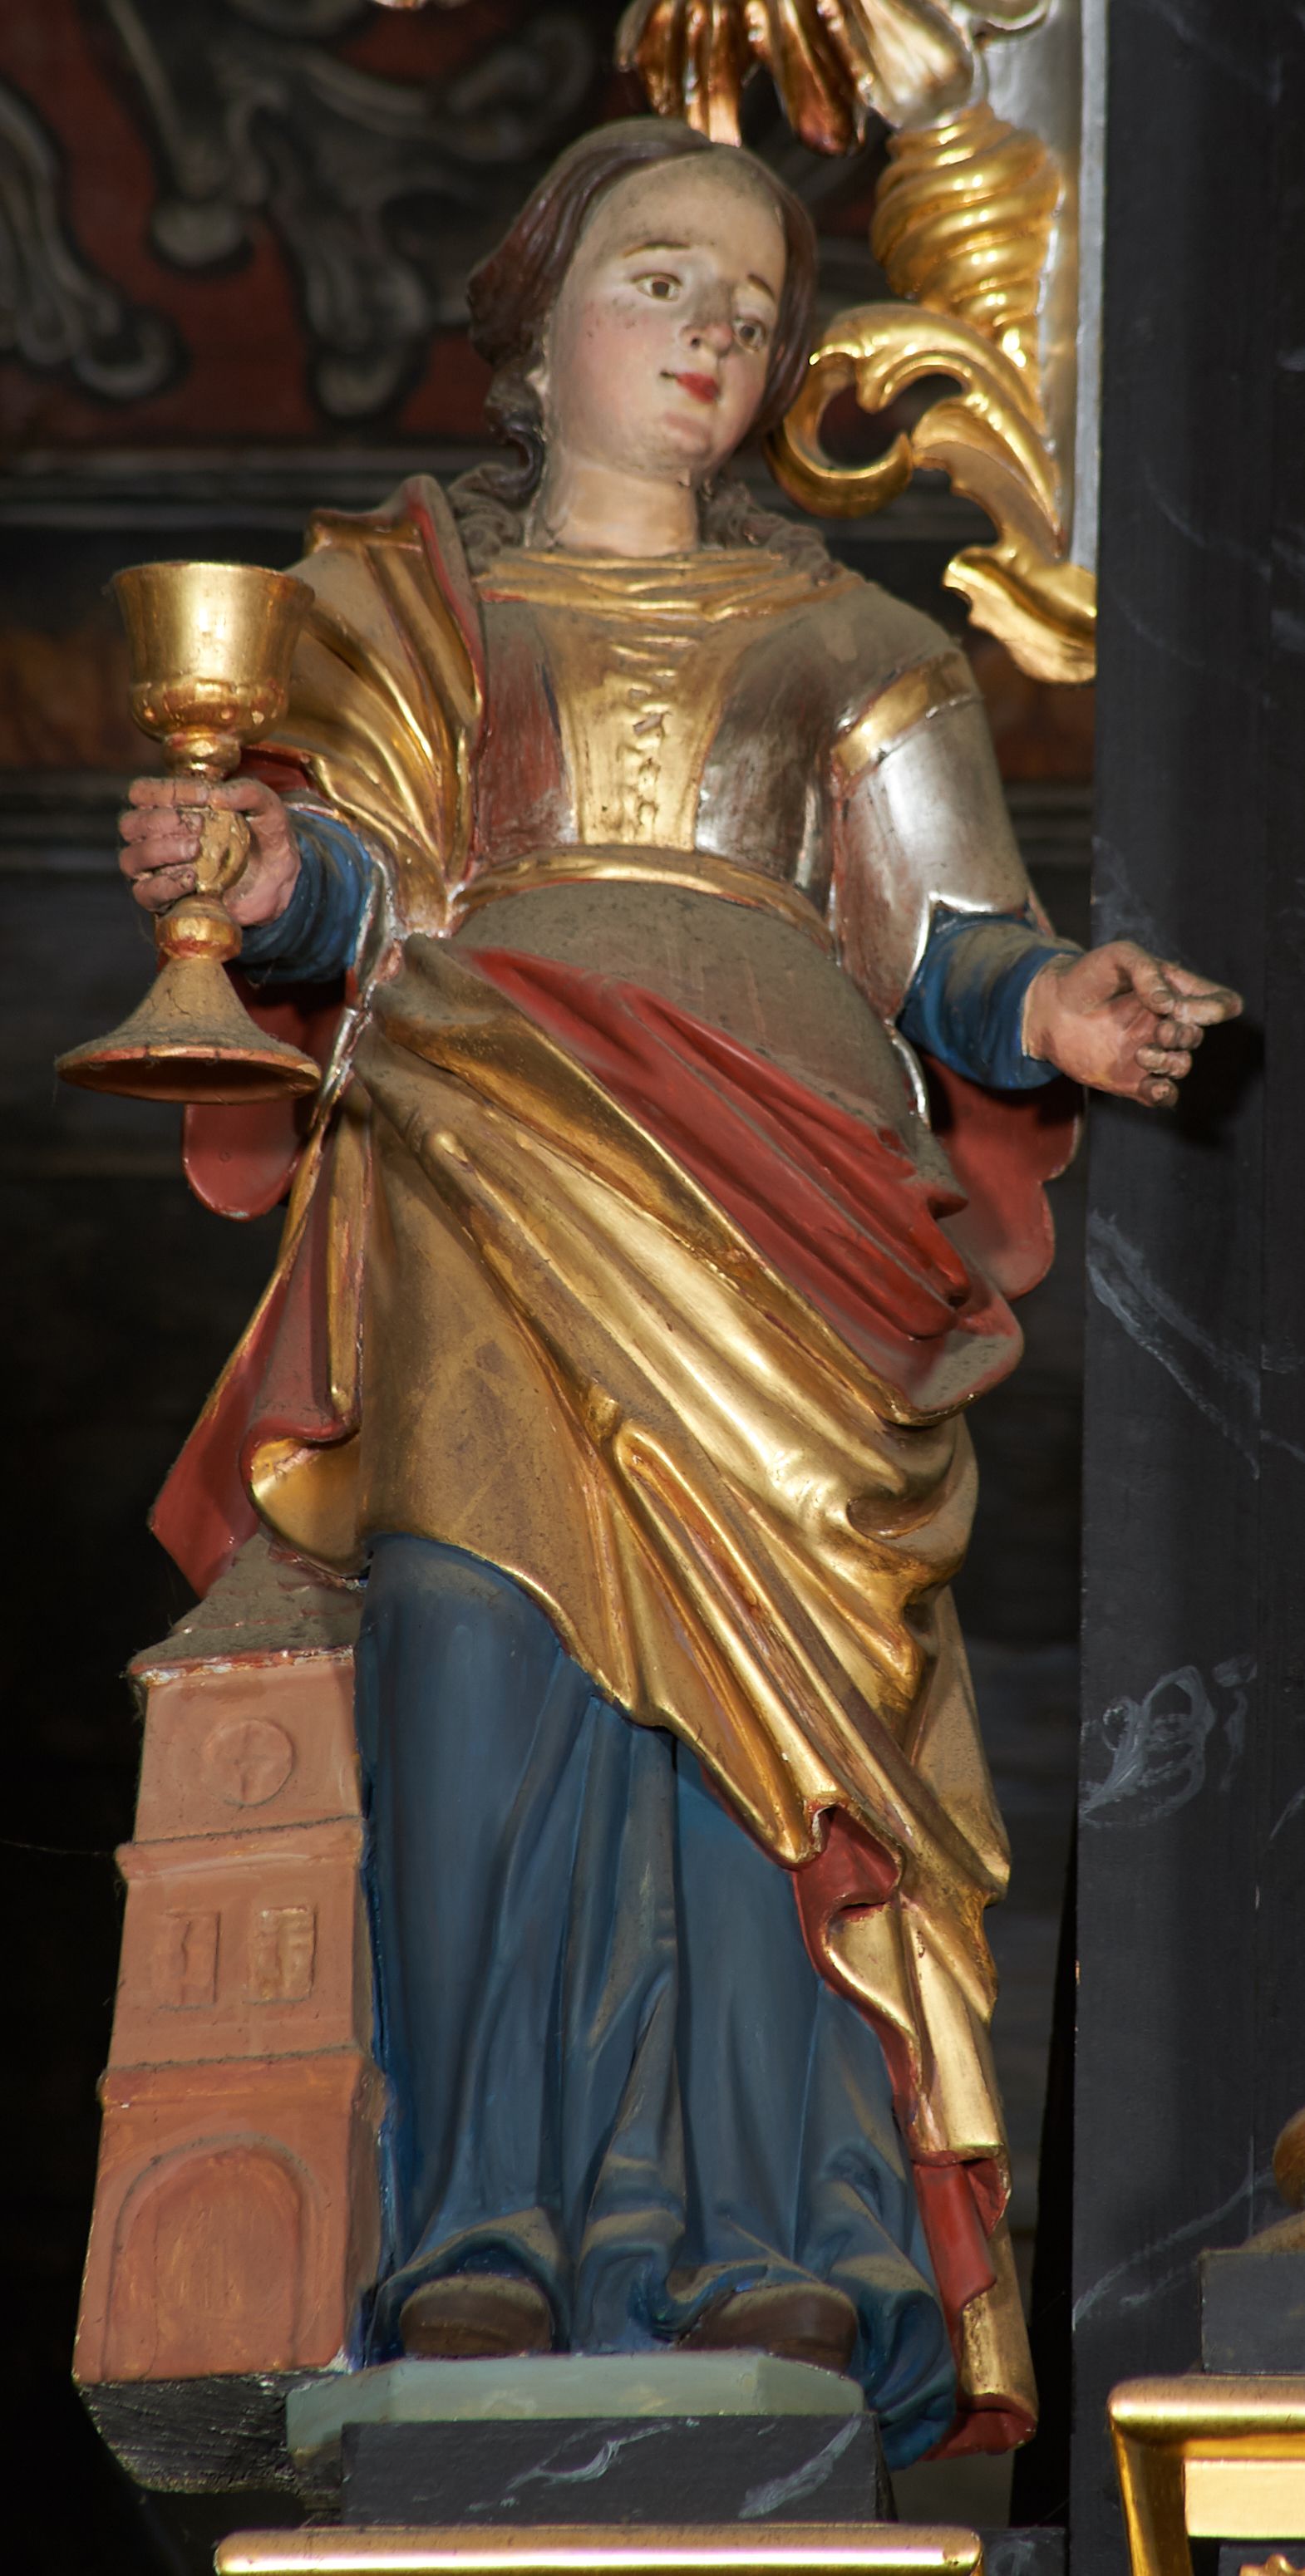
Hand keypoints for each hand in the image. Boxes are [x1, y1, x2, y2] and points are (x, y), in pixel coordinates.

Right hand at [118, 777, 300, 927]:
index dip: (165, 791)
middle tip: (200, 826)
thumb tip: (214, 795)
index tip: (206, 796)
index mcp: (171, 808)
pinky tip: (192, 877)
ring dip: (160, 851)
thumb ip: (245, 791)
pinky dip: (165, 884)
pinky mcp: (166, 901)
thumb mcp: (265, 805)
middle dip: (162, 821)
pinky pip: (145, 893)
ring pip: (132, 858)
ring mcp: (158, 871)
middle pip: (131, 824)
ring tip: (195, 849)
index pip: (142, 792)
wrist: (281, 880)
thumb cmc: (265, 836)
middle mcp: (156, 837)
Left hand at [1022, 940, 1242, 1107]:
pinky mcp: (1132, 1080)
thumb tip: (1168, 1005)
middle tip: (1160, 1029)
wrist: (1048, 1009)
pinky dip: (1166, 1094)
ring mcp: (1151, 1052)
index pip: (1215, 1002)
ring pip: (1181, 1065)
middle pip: (1197, 1035)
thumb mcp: (1118, 957)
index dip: (1218, 1006)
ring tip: (1142, 1054)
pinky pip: (1162, 1095)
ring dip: (1171, 1063)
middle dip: (1185, 1034)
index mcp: (1173, 993)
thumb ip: (1147, 971)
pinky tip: (1156, 1088)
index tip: (1197, 1007)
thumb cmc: (1086, 976)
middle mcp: (1166, 1023)